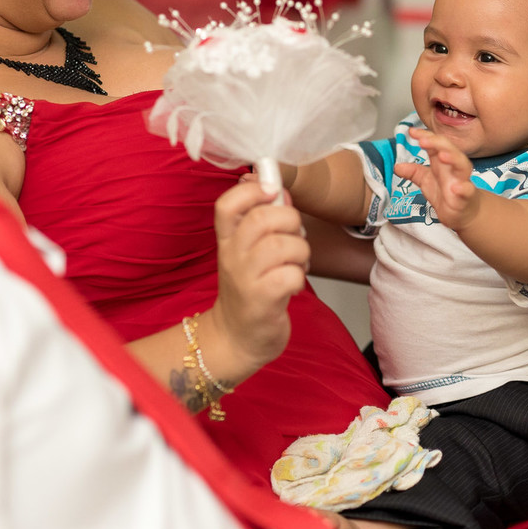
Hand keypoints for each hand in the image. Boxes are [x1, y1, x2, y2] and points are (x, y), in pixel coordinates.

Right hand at [205, 180, 309, 379]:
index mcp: (227, 240)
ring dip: (300, 250)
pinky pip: (290, 275)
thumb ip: (266, 221)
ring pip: (280, 245)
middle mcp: (232, 256)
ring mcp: (245, 279)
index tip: (272, 192)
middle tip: (295, 236)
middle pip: (261, 218)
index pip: (226, 204)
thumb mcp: (250, 252)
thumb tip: (281, 192)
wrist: (237, 338)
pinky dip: (300, 276)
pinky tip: (294, 284)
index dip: (252, 190)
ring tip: (298, 262)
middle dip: (291, 220)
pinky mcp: (262, 301)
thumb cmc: (250, 290)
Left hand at [394, 127, 478, 230]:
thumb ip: (413, 172)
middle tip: (424, 140)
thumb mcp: (426, 181)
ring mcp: (461, 181)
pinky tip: (456, 188)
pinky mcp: (466, 197)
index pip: (435, 144)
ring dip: (453, 158)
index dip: (424, 136)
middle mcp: (453, 167)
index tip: (412, 132)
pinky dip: (463, 188)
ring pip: (462, 165)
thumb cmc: (447, 193)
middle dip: (438, 143)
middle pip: (450, 149)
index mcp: (442, 161)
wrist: (464, 212)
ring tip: (442, 155)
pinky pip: (467, 191)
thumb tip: (397, 166)